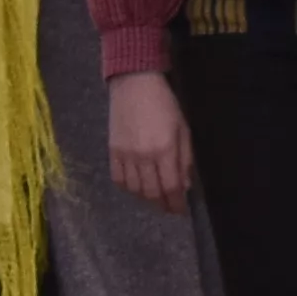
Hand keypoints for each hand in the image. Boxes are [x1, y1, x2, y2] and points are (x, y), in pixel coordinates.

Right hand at [106, 70, 189, 209]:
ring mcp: (125, 155)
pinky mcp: (112, 151)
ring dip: (146, 199)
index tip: (180, 210)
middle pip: (152, 193)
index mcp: (165, 150)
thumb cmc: (165, 105)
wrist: (134, 86)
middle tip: (169, 208)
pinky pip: (117, 179)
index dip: (176, 203)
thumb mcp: (184, 130)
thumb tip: (184, 186)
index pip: (171, 187)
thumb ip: (184, 160)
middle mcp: (143, 156)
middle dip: (162, 205)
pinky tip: (136, 188)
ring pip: (134, 189)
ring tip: (155, 199)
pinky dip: (127, 188)